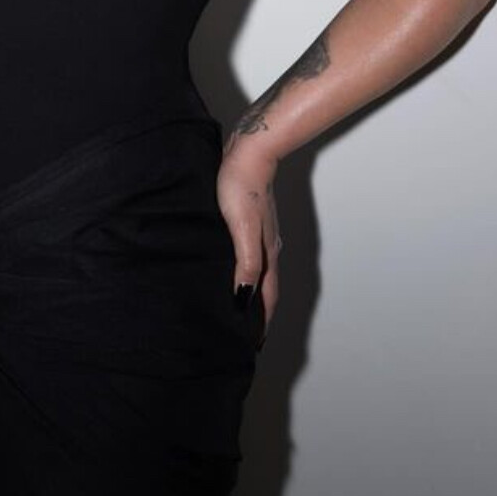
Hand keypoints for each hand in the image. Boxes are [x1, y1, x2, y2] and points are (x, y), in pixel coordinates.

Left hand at [216, 146, 281, 344]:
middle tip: (245, 334)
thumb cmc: (242, 187)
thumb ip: (246, 264)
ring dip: (250, 292)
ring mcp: (259, 233)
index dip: (261, 322)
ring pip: (256, 272)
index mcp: (267, 253)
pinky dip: (242, 271)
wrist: (249, 151)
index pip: (267, 297)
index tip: (254, 344)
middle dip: (258, 312)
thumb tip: (244, 299)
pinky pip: (247, 256)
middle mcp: (267, 246)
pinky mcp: (248, 220)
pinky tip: (229, 269)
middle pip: (265, 288)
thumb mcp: (242, 229)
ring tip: (237, 308)